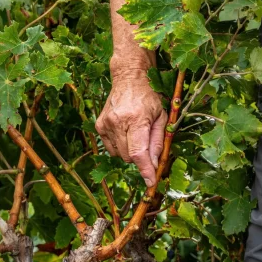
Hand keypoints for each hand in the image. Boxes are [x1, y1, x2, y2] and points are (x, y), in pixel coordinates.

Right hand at [96, 61, 166, 186]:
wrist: (129, 78)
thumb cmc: (149, 96)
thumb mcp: (161, 116)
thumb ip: (158, 142)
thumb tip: (155, 165)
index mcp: (136, 119)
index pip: (139, 152)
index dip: (145, 170)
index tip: (151, 183)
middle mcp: (118, 122)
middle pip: (129, 157)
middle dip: (140, 158)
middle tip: (147, 144)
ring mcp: (106, 124)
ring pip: (119, 155)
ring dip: (130, 151)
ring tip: (135, 133)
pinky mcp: (100, 126)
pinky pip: (110, 148)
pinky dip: (120, 146)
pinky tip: (125, 132)